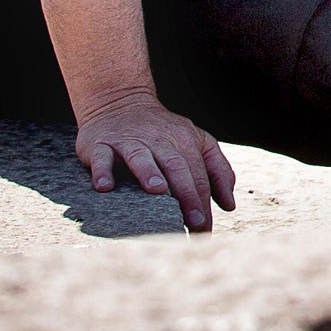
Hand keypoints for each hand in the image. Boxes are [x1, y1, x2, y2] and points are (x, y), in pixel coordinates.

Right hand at [75, 91, 237, 232]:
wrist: (120, 101)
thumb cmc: (163, 132)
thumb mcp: (197, 142)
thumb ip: (218, 170)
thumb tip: (229, 205)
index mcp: (185, 140)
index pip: (198, 173)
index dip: (203, 201)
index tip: (205, 229)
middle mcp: (158, 139)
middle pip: (176, 166)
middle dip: (187, 195)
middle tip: (193, 222)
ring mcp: (129, 140)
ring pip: (141, 156)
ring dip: (149, 173)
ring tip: (157, 191)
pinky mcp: (101, 144)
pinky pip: (102, 157)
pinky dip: (103, 170)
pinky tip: (105, 186)